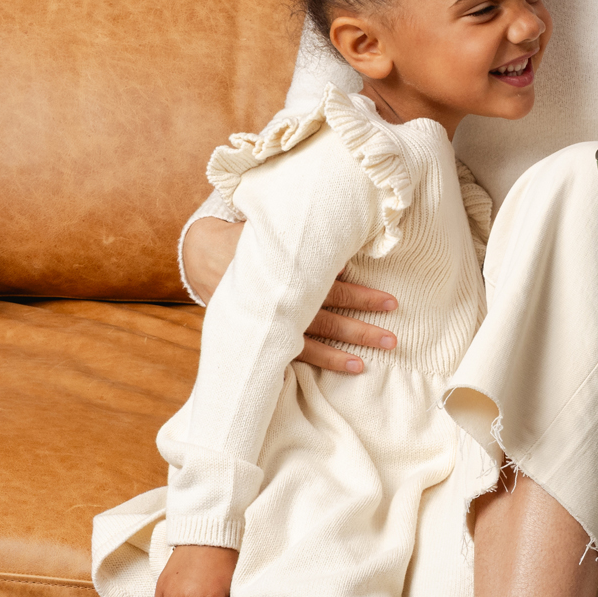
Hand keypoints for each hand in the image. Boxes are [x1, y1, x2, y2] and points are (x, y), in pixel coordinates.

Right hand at [178, 214, 398, 375]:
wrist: (203, 255)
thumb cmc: (249, 239)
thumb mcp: (275, 231)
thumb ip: (305, 240)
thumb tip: (347, 247)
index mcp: (288, 271)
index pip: (331, 284)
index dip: (361, 295)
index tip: (389, 301)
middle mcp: (283, 299)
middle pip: (330, 314)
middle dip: (362, 326)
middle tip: (393, 337)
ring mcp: (275, 319)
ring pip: (318, 335)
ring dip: (349, 345)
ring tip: (377, 354)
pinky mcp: (267, 333)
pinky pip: (299, 352)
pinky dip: (326, 358)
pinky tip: (351, 365)